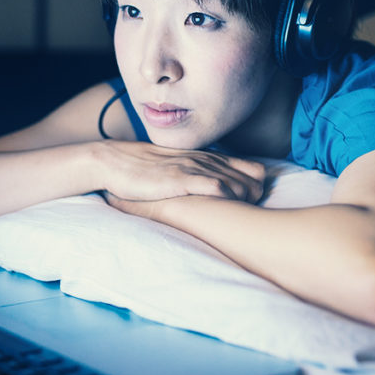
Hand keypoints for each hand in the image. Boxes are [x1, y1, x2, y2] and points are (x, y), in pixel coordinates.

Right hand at [97, 141, 265, 203]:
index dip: (258, 188)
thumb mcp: (180, 168)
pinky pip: (216, 186)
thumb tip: (219, 194)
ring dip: (243, 202)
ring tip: (235, 216)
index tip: (251, 205)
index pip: (254, 170)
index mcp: (209, 158)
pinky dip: (226, 198)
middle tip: (245, 214)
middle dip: (256, 199)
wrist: (116, 161)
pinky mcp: (181, 178)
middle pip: (254, 180)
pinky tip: (222, 208)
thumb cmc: (147, 170)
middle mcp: (207, 160)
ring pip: (239, 184)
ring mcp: (195, 168)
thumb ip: (200, 175)